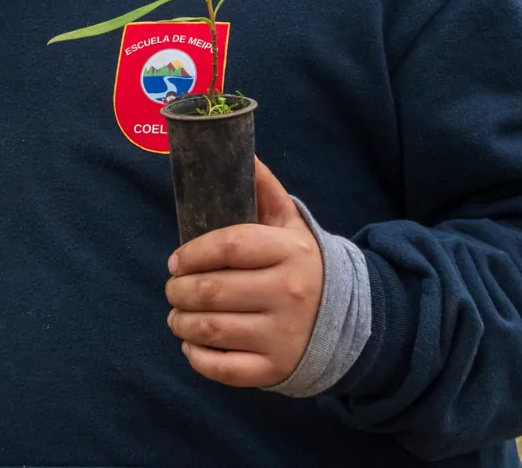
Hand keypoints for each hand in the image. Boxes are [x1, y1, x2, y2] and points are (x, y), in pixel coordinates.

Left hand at [163, 157, 321, 387]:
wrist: (349, 319)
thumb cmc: (301, 264)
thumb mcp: (290, 224)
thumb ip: (264, 189)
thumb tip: (239, 151)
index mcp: (290, 252)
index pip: (229, 246)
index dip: (193, 253)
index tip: (176, 260)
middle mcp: (288, 293)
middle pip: (212, 290)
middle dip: (178, 289)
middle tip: (172, 288)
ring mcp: (282, 334)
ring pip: (212, 328)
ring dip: (181, 321)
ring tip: (177, 314)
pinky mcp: (275, 368)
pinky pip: (224, 368)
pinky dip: (198, 357)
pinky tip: (192, 344)